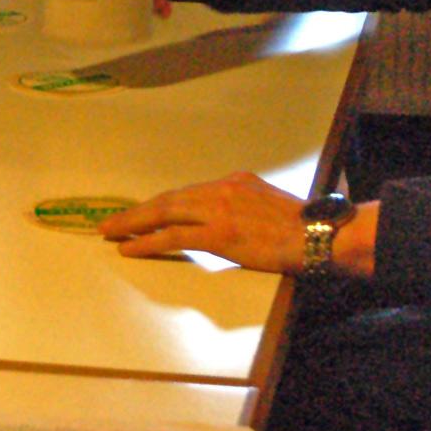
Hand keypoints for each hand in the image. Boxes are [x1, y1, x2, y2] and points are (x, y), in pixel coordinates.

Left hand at [99, 172, 375, 277]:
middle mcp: (221, 189)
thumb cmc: (302, 228)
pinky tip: (129, 248)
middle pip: (168, 199)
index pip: (187, 194)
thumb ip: (242, 207)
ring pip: (164, 213)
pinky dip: (147, 242)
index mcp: (234, 182)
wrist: (321, 235)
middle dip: (136, 212)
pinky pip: (173, 237)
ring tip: (110, 232)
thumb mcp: (267, 203)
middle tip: (109, 221)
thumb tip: (224, 222)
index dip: (160, 204)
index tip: (142, 212)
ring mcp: (218, 210)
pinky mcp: (218, 233)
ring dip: (133, 223)